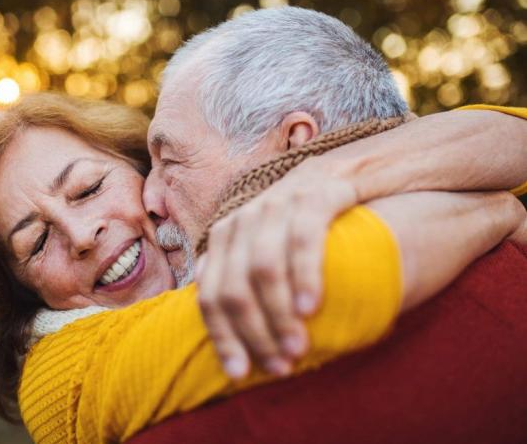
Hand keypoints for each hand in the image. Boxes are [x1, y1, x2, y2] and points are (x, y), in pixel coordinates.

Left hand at [196, 164, 358, 378]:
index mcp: (223, 238)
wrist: (340, 175)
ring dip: (277, 314)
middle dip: (253, 333)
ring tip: (296, 348)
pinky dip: (303, 277)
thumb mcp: (262, 248)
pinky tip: (310, 308)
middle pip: (232, 287)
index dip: (222, 338)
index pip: (208, 295)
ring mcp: (274, 205)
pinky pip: (302, 240)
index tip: (240, 373)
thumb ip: (239, 279)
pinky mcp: (312, 195)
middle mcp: (242, 220)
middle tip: (279, 365)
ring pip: (263, 268)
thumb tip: (226, 334)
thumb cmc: (299, 224)